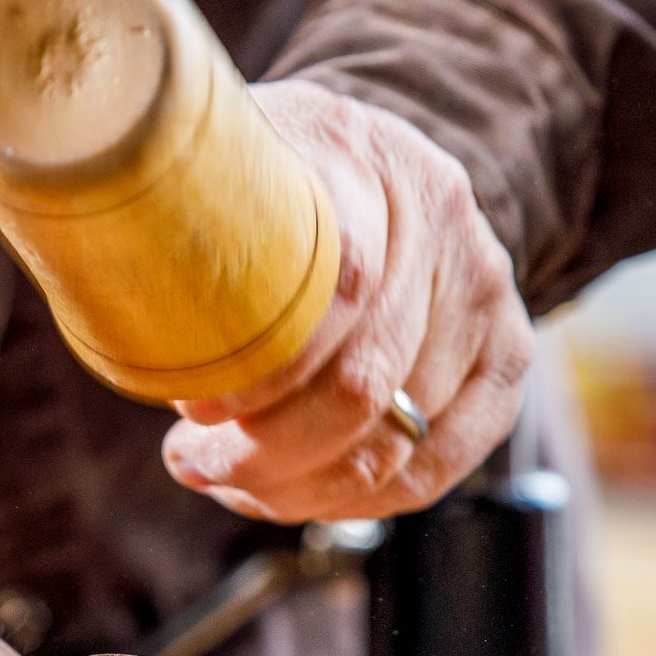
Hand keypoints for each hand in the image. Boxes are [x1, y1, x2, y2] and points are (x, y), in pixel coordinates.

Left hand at [163, 80, 533, 522]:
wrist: (368, 167)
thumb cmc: (266, 184)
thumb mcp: (217, 168)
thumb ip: (185, 227)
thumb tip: (148, 346)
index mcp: (358, 156)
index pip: (336, 283)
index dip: (265, 369)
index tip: (195, 411)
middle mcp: (439, 216)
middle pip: (364, 379)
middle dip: (266, 449)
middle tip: (193, 463)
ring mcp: (485, 286)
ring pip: (397, 438)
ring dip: (299, 485)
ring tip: (229, 482)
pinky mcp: (507, 353)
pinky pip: (439, 465)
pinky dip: (360, 500)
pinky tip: (295, 495)